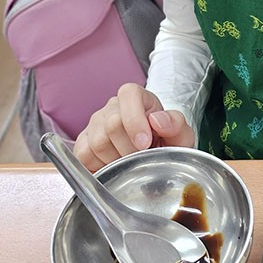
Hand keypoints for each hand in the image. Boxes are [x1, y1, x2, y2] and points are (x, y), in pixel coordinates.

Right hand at [74, 84, 194, 172]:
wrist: (153, 157)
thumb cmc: (165, 143)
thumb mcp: (180, 136)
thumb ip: (176, 124)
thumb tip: (158, 120)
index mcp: (136, 97)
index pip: (129, 95)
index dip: (135, 121)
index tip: (145, 143)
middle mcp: (112, 107)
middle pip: (112, 124)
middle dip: (129, 149)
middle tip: (141, 159)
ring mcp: (94, 124)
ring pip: (97, 142)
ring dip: (116, 160)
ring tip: (129, 162)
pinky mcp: (82, 143)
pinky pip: (84, 155)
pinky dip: (100, 167)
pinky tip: (114, 166)